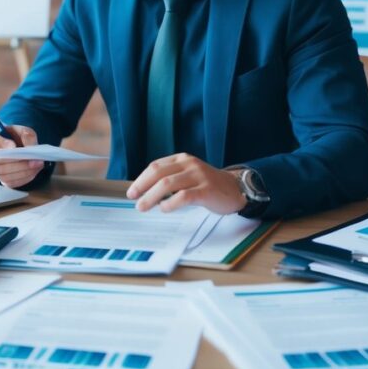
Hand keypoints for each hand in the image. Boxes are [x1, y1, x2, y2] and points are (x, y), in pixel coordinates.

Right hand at [0, 124, 44, 187]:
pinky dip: (24, 177)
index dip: (1, 143)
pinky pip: (10, 182)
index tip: (13, 146)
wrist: (17, 147)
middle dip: (15, 161)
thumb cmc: (16, 137)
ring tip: (37, 164)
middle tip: (32, 159)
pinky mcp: (1, 179)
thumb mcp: (22, 130)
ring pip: (2, 173)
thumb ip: (26, 135)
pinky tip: (34, 171)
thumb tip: (29, 148)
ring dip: (22, 170)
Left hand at [126, 153, 247, 214]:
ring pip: (168, 184)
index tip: (132, 192)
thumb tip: (145, 192)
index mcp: (182, 159)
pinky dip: (170, 204)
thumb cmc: (207, 185)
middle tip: (134, 199)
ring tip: (143, 207)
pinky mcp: (206, 190)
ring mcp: (198, 176)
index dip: (141, 179)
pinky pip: (184, 196)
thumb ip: (171, 179)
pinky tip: (164, 209)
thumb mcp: (188, 175)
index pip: (155, 166)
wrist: (235, 189)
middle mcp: (189, 164)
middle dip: (142, 187)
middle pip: (159, 174)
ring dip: (152, 197)